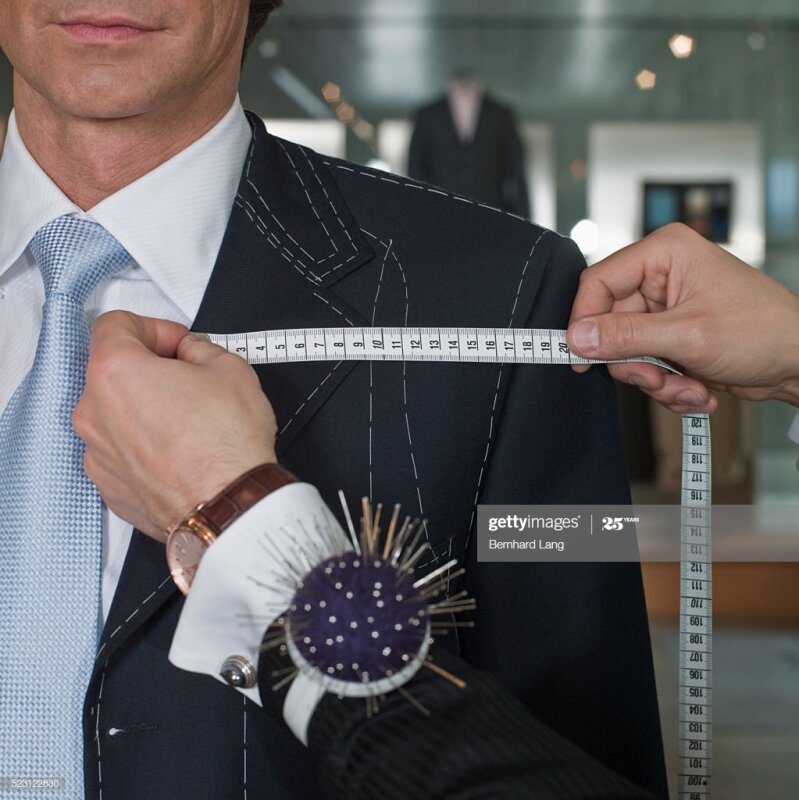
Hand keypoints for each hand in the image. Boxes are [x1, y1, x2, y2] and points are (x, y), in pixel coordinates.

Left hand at [73, 311, 277, 539]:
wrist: (230, 506)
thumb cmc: (227, 444)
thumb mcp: (229, 368)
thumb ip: (200, 348)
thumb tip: (191, 353)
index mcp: (115, 372)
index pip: (116, 325)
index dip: (154, 327)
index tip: (178, 343)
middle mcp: (93, 413)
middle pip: (112, 372)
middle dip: (150, 369)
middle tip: (189, 380)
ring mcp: (97, 454)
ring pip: (116, 415)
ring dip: (146, 410)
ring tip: (188, 422)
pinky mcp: (110, 487)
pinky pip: (122, 453)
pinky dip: (145, 446)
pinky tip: (180, 452)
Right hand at [567, 223, 798, 411]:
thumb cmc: (763, 331)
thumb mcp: (687, 335)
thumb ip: (626, 337)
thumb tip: (578, 337)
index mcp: (664, 254)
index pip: (598, 282)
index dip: (584, 320)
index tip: (581, 356)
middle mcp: (660, 276)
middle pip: (609, 323)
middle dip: (633, 361)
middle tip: (654, 379)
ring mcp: (665, 309)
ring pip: (625, 350)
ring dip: (652, 379)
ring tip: (686, 387)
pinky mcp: (670, 336)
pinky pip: (645, 364)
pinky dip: (666, 384)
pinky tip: (696, 388)